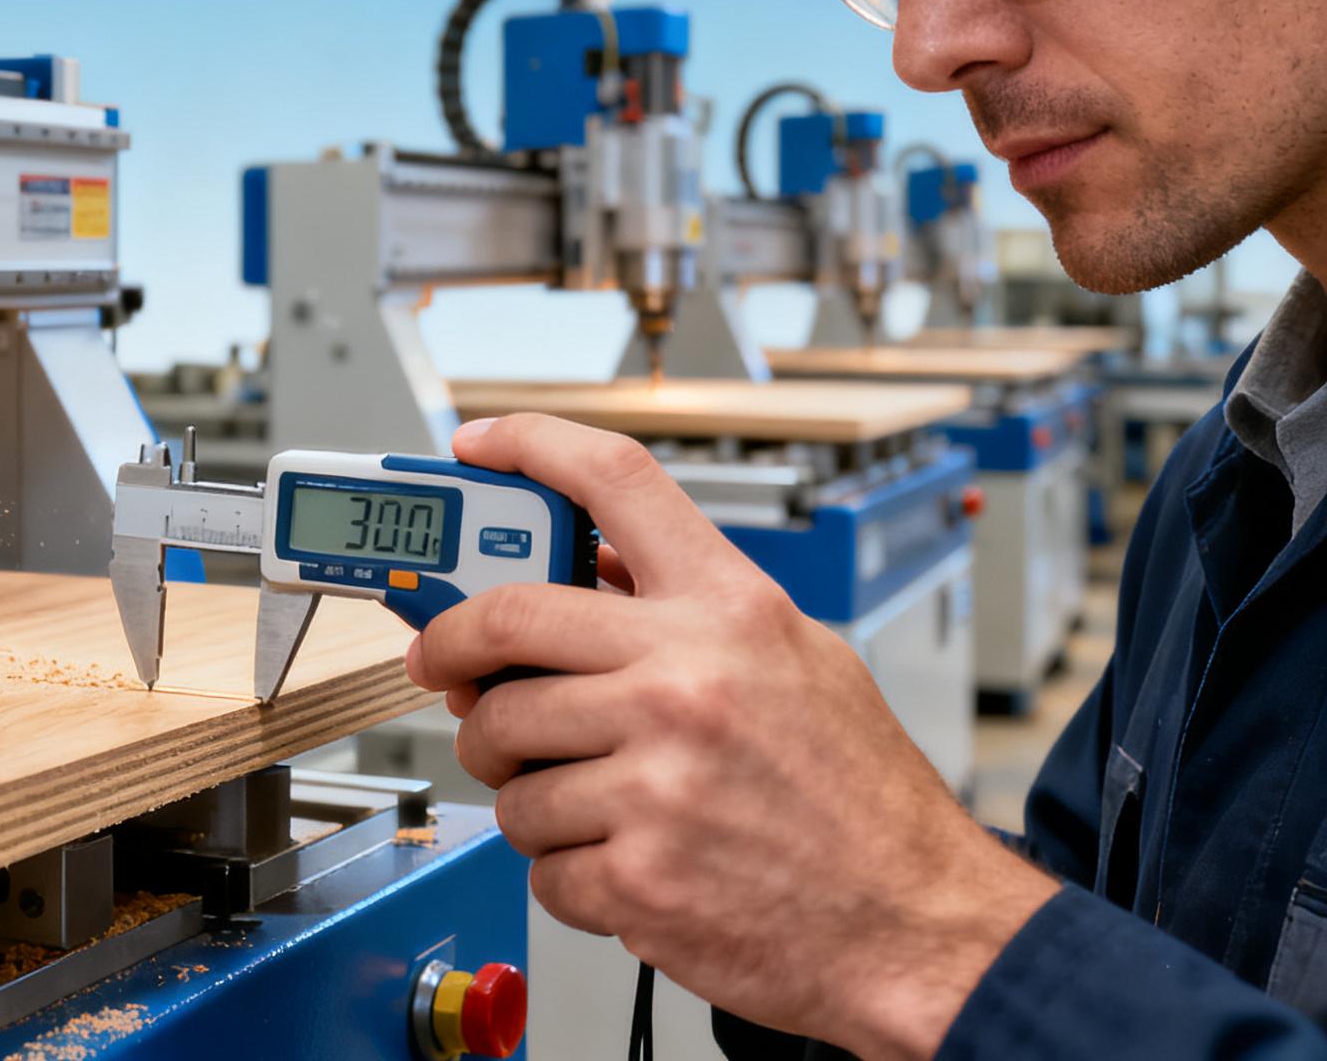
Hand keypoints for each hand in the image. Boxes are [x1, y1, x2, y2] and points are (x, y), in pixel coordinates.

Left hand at [406, 414, 1056, 1060]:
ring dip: (520, 783)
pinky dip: (563, 866)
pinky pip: (536, 856)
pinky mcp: (636, 873)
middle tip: (447, 669)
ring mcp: (656, 778)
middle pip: (502, 622)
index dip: (529, 443)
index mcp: (728, 610)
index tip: (477, 444)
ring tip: (582, 794)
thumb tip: (588, 568)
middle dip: (454, 651)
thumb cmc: (861, 800)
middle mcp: (685, 680)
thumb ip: (690, 609)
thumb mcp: (796, 658)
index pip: (613, 480)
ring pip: (503, 754)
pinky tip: (621, 858)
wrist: (921, 926)